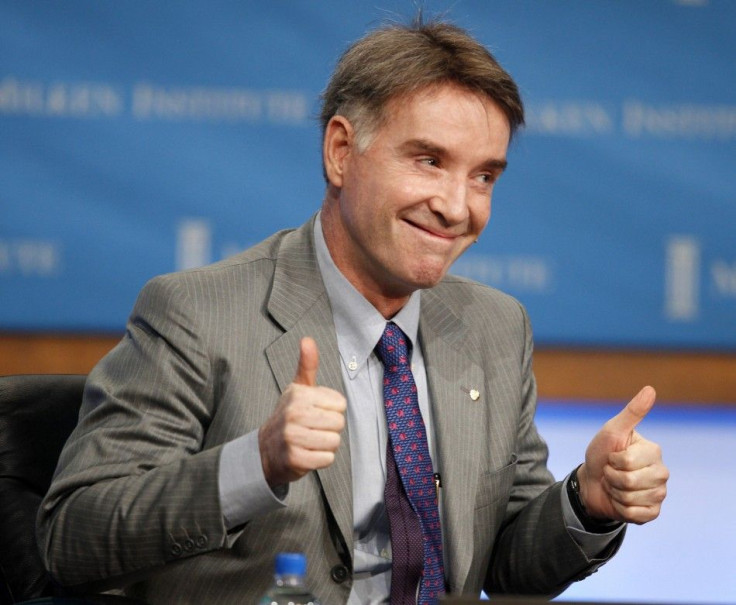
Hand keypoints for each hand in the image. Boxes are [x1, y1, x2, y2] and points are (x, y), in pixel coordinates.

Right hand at [258, 337, 346, 487]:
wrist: (265, 451)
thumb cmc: (289, 416)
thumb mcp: (297, 389)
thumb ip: (307, 365)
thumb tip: (307, 339)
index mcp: (299, 394)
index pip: (340, 404)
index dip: (331, 410)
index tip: (315, 412)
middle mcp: (294, 413)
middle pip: (339, 423)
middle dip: (330, 429)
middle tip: (312, 429)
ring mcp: (292, 437)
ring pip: (334, 442)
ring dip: (325, 445)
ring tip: (309, 441)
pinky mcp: (295, 459)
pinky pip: (327, 459)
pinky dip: (320, 460)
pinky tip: (306, 454)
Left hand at [577, 386, 668, 523]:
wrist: (591, 482)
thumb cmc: (601, 453)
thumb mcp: (612, 431)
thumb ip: (632, 413)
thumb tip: (650, 389)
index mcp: (654, 451)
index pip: (628, 462)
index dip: (612, 460)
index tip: (612, 457)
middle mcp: (662, 472)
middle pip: (630, 481)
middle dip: (611, 477)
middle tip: (611, 472)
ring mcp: (659, 493)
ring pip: (631, 498)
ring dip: (614, 493)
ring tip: (615, 485)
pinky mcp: (653, 512)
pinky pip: (635, 514)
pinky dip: (620, 508)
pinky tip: (620, 500)